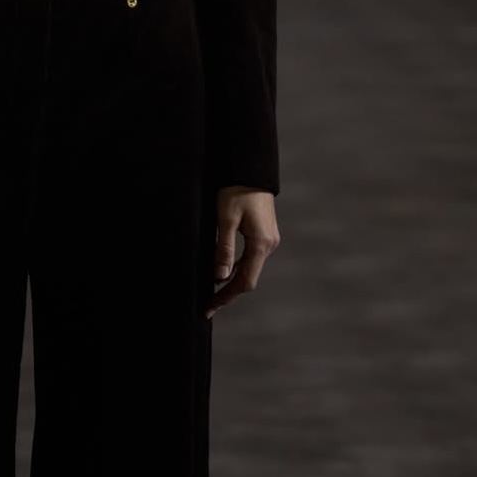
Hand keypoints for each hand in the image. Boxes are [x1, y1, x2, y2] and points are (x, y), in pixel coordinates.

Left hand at [208, 187, 279, 318]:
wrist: (250, 169)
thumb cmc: (236, 191)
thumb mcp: (225, 219)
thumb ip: (223, 249)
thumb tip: (219, 277)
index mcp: (260, 244)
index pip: (244, 281)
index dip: (226, 297)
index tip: (209, 307)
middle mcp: (268, 245)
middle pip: (248, 278)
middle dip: (228, 292)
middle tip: (208, 304)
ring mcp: (268, 239)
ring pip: (250, 268)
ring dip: (232, 281)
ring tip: (213, 291)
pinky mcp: (264, 233)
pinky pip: (251, 257)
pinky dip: (238, 268)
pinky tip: (225, 270)